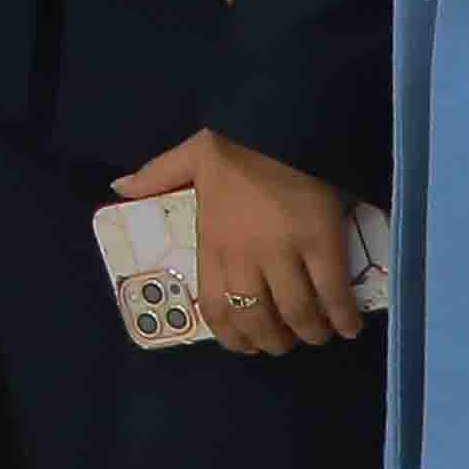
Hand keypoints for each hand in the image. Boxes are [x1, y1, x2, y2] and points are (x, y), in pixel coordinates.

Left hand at [108, 127, 362, 350]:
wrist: (281, 122)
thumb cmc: (238, 144)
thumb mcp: (189, 156)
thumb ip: (156, 176)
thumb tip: (119, 186)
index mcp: (213, 242)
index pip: (216, 306)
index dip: (233, 337)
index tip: (248, 346)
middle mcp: (244, 255)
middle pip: (259, 319)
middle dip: (275, 341)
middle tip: (289, 342)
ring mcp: (283, 251)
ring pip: (297, 312)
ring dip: (311, 332)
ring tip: (321, 335)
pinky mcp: (322, 242)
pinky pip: (333, 293)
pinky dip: (343, 316)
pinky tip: (350, 325)